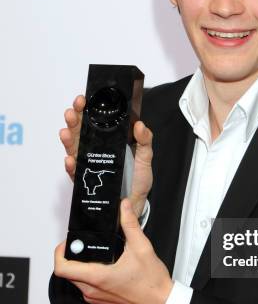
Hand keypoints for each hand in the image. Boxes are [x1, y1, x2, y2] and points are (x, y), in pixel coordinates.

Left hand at [54, 199, 172, 303]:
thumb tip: (123, 207)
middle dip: (71, 256)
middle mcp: (92, 291)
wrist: (161, 303)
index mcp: (98, 277)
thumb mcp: (142, 247)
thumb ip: (130, 224)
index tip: (68, 242)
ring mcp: (94, 298)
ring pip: (75, 280)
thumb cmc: (152, 282)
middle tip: (83, 244)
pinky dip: (88, 276)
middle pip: (67, 273)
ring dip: (79, 267)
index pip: (62, 268)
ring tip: (95, 253)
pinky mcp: (99, 302)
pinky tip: (104, 266)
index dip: (60, 252)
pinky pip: (84, 288)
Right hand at [59, 95, 152, 217]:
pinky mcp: (86, 181)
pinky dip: (71, 166)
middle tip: (72, 111)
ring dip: (68, 139)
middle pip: (80, 132)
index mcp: (108, 141)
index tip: (84, 100)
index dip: (87, 109)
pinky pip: (75, 172)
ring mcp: (89, 165)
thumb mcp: (145, 157)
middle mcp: (95, 150)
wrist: (134, 204)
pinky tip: (71, 160)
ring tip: (66, 131)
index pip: (94, 122)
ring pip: (73, 148)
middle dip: (74, 120)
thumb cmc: (138, 181)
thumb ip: (145, 141)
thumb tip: (140, 125)